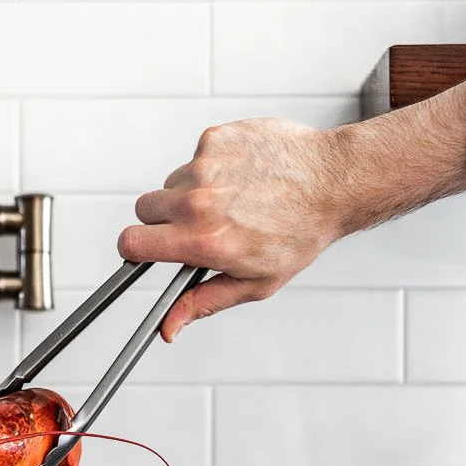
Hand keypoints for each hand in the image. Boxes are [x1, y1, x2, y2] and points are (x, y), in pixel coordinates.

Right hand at [118, 118, 347, 340]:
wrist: (334, 182)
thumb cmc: (300, 233)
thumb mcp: (253, 283)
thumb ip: (203, 303)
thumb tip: (169, 327)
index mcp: (202, 240)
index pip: (131, 243)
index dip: (133, 249)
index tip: (144, 251)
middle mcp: (198, 200)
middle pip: (144, 209)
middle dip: (162, 220)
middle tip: (196, 227)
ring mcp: (205, 164)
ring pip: (171, 183)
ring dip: (189, 193)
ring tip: (230, 201)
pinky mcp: (216, 138)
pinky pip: (194, 157)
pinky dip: (211, 167)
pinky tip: (241, 178)